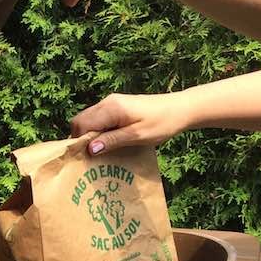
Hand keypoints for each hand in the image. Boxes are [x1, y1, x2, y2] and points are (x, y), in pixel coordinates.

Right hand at [70, 93, 191, 154]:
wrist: (181, 109)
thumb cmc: (162, 123)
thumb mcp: (137, 136)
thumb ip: (112, 140)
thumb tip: (90, 149)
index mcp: (111, 108)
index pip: (82, 124)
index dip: (79, 141)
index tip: (85, 158)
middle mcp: (107, 102)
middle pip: (81, 120)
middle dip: (81, 138)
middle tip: (90, 158)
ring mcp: (111, 102)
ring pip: (89, 119)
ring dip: (90, 135)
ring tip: (100, 152)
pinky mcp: (117, 106)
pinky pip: (98, 118)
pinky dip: (98, 130)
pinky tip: (108, 142)